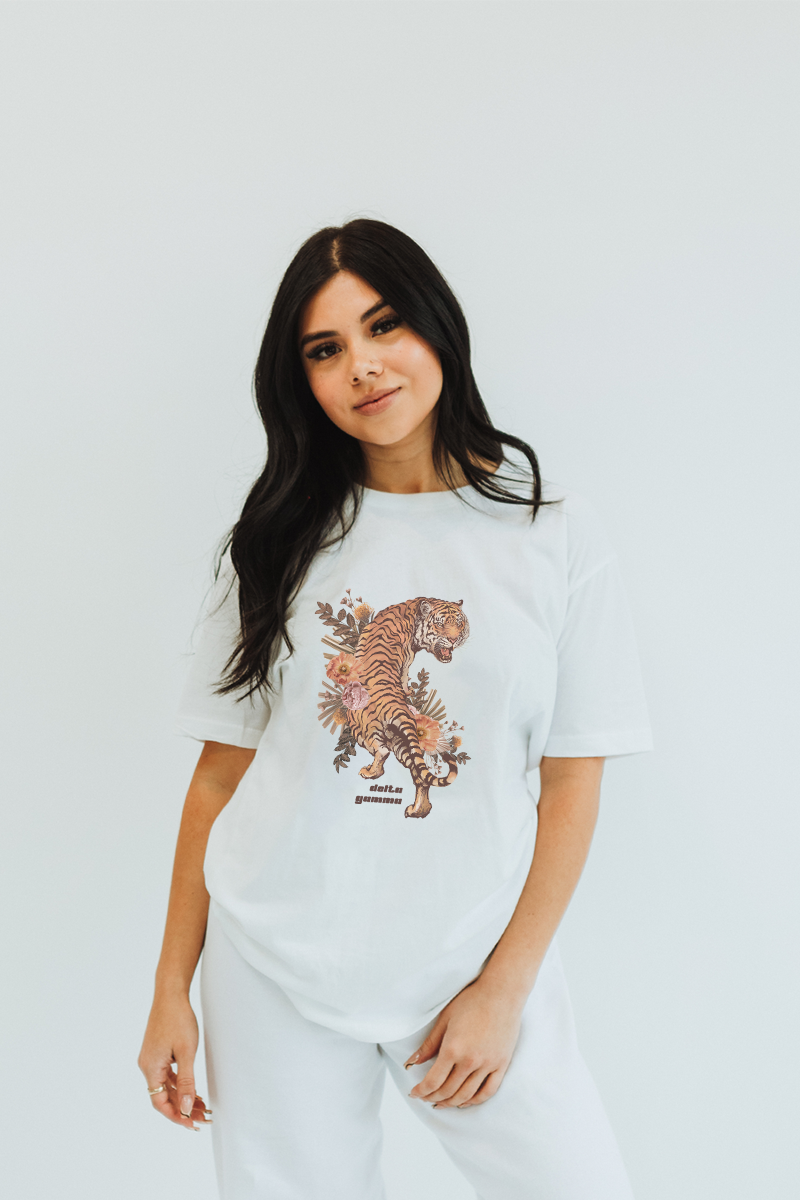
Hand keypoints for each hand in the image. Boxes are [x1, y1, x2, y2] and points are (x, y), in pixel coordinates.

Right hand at [138, 992, 211, 1129]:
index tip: (192, 1125)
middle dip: (182, 1109)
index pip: (159, 1103)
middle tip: (203, 1117)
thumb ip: (185, 1082)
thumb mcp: (186, 1053)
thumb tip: (184, 1108)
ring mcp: (151, 1059)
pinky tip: (193, 1090)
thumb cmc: (178, 1019)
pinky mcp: (157, 1052)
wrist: (170, 994)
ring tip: (202, 1106)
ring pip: (166, 1087)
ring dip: (182, 1097)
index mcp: (150, 1068)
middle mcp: (147, 1066)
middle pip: (163, 1096)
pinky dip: (179, 1084)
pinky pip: (167, 1075)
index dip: (175, 1116)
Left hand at [404, 976, 525, 1108]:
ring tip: (441, 1102)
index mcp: (453, 1049)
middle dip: (432, 1097)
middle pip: (448, 1090)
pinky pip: (488, 1091)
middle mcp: (470, 1061)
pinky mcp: (501, 1065)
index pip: (433, 1081)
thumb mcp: (445, 1019)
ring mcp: (488, 1065)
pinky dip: (474, 1101)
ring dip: (451, 1102)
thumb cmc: (472, 1000)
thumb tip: (412, 1063)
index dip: (421, 1091)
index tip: (414, 1093)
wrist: (502, 993)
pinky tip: (465, 1102)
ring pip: (466, 1095)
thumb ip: (429, 1044)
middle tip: (425, 1097)